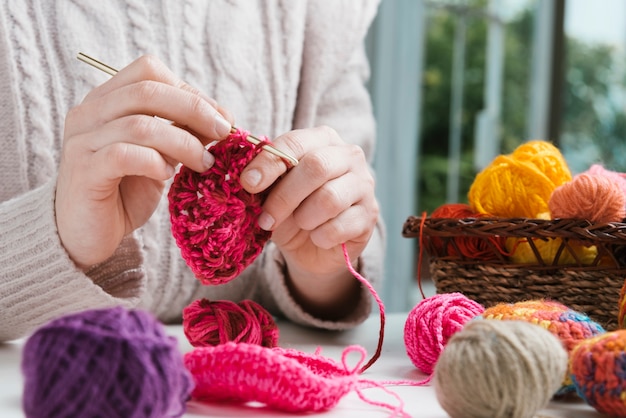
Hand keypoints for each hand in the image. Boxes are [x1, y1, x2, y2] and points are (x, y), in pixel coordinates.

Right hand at [56, 55, 232, 268]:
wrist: (86, 236)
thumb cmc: (125, 194)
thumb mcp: (161, 157)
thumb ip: (182, 134)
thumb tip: (222, 118)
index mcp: (106, 100)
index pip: (149, 72)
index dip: (190, 91)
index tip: (220, 117)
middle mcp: (89, 113)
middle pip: (147, 90)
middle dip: (195, 109)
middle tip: (224, 133)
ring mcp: (82, 141)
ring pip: (140, 124)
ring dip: (183, 142)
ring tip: (204, 163)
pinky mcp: (84, 172)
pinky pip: (123, 155)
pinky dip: (154, 162)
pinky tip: (167, 175)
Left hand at [240, 126, 379, 317]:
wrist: (314, 247)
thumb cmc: (291, 210)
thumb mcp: (272, 192)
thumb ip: (264, 179)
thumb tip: (247, 179)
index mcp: (323, 139)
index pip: (296, 143)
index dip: (269, 163)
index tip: (246, 183)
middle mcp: (349, 156)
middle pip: (316, 167)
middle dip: (284, 196)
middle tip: (266, 218)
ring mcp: (364, 185)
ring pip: (329, 198)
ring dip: (303, 218)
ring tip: (297, 225)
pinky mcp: (370, 216)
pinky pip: (341, 226)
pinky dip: (320, 236)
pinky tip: (316, 238)